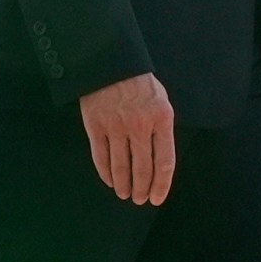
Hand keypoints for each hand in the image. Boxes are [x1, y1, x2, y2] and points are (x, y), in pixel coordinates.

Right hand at [79, 73, 175, 205]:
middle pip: (142, 168)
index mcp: (161, 119)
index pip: (165, 162)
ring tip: (125, 194)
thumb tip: (159, 160)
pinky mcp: (95, 126)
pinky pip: (101, 157)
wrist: (110, 61)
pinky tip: (110, 181)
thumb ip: (161, 129)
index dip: (162, 185)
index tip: (157, 198)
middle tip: (139, 199)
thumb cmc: (139, 83)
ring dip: (123, 185)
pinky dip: (106, 173)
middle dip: (142, 189)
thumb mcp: (161, 101)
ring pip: (120, 166)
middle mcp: (139, 125)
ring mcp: (116, 127)